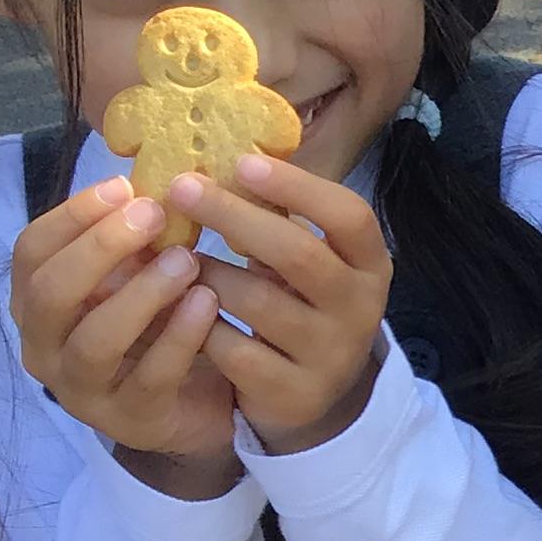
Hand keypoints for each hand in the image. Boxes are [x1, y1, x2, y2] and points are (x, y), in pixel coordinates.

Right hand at [12, 177, 238, 486]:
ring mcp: (83, 392)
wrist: (203, 404)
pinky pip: (150, 377)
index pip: (30, 252)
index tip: (123, 185)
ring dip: (140, 294)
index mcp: (37, 305)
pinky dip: (178, 336)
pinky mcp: (131, 420)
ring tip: (186, 261)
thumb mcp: (139, 277)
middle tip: (153, 215)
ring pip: (94, 341)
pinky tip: (206, 303)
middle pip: (49, 294)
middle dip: (99, 249)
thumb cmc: (160, 327)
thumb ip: (133, 240)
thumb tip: (153, 179)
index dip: (71, 216)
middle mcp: (45, 349)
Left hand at [180, 155, 397, 456]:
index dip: (299, 188)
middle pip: (300, 255)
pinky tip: (179, 310)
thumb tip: (222, 146)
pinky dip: (200, 327)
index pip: (350, 218)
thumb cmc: (298, 303)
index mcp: (369, 265)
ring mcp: (331, 356)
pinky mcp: (295, 394)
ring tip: (172, 256)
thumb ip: (279, 214)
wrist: (309, 394)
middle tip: (182, 187)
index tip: (244, 162)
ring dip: (206, 272)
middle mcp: (360, 309)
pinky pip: (237, 352)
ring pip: (259, 303)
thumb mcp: (304, 258)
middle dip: (235, 217)